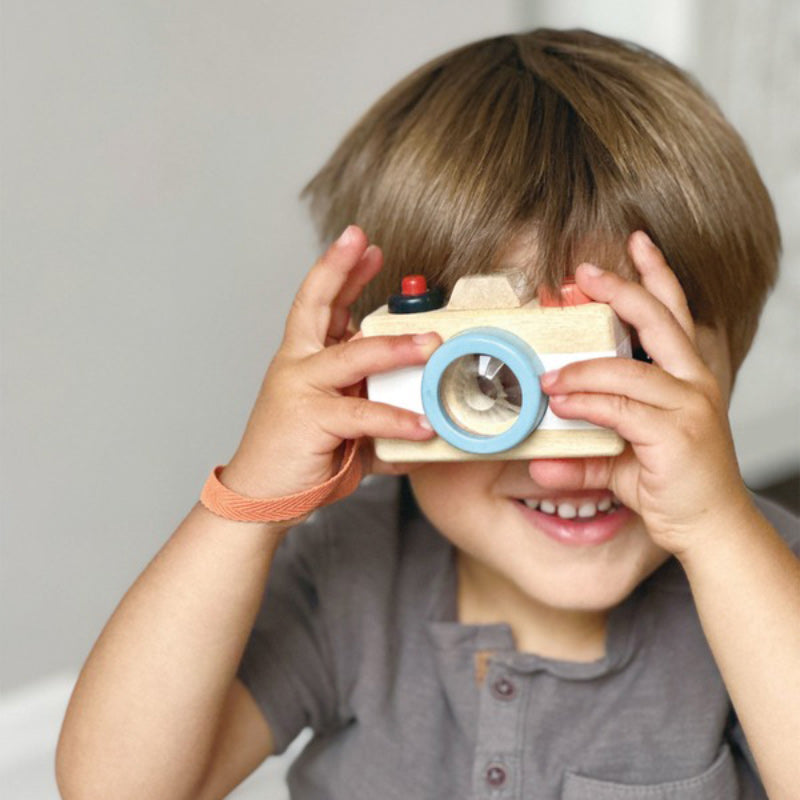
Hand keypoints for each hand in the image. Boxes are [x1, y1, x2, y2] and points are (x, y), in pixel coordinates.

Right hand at [220, 225, 438, 506]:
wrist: (262, 497)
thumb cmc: (302, 456)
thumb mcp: (343, 423)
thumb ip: (375, 408)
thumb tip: (423, 413)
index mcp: (304, 359)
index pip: (321, 304)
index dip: (341, 272)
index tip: (364, 246)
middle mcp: (298, 365)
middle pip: (315, 306)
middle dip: (339, 270)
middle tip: (365, 244)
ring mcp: (300, 388)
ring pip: (352, 356)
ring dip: (395, 346)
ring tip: (432, 343)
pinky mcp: (309, 419)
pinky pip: (362, 414)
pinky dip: (396, 418)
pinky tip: (424, 425)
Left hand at [534, 231, 749, 555]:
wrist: (710, 527)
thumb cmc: (672, 484)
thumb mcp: (624, 458)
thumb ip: (587, 449)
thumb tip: (541, 458)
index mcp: (686, 376)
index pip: (675, 312)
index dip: (656, 274)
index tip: (634, 242)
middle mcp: (693, 383)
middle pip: (660, 320)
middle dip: (621, 290)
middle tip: (581, 273)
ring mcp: (689, 406)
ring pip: (628, 370)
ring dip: (581, 369)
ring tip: (547, 377)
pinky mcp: (677, 434)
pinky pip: (621, 408)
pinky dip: (587, 402)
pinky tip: (562, 402)